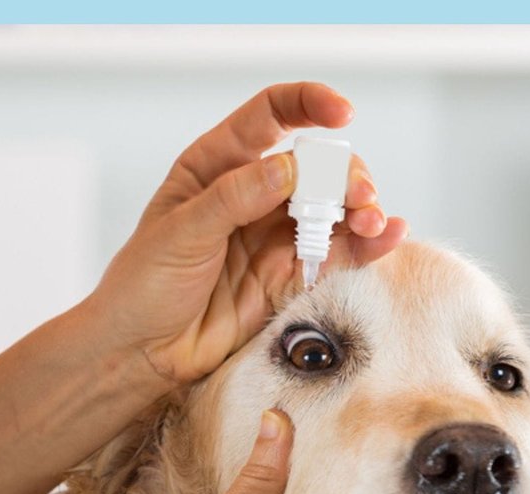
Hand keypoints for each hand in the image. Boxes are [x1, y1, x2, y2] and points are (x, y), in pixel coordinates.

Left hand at [78, 82, 408, 391]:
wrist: (140, 352)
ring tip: (372, 223)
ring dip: (361, 209)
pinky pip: (336, 253)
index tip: (342, 113)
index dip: (308, 106)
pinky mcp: (288, 275)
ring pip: (334, 207)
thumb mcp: (180, 232)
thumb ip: (235, 198)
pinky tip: (389, 236)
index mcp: (217, 165)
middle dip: (344, 174)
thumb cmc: (143, 286)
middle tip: (357, 198)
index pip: (270, 116)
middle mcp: (252, 193)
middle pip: (316, 164)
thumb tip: (290, 169)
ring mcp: (273, 234)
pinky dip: (366, 245)